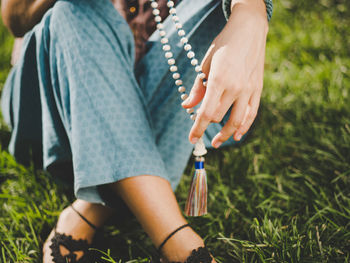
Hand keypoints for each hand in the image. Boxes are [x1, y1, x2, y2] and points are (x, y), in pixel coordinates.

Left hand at [182, 0, 267, 147]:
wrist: (249, 30)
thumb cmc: (224, 45)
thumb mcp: (205, 62)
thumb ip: (197, 87)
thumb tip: (187, 106)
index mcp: (219, 79)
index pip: (206, 112)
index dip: (198, 128)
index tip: (191, 139)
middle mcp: (235, 87)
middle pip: (218, 117)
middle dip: (207, 124)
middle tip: (200, 127)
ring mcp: (249, 90)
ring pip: (236, 121)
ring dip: (225, 134)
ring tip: (217, 142)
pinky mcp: (257, 90)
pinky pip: (251, 114)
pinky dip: (244, 127)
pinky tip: (237, 136)